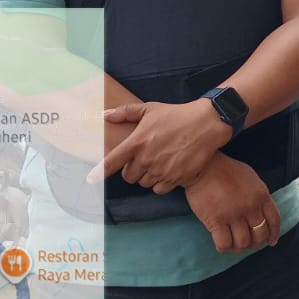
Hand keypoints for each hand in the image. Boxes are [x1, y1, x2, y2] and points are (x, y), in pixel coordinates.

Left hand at [95, 100, 229, 192]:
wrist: (207, 123)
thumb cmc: (177, 115)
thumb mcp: (151, 109)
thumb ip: (126, 113)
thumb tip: (104, 115)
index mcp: (137, 142)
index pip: (112, 161)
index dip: (99, 172)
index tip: (91, 179)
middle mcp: (146, 158)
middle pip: (129, 177)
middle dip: (133, 170)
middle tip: (144, 160)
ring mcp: (161, 170)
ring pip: (144, 183)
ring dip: (148, 177)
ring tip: (159, 163)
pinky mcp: (175, 178)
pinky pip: (159, 189)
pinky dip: (162, 183)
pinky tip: (169, 171)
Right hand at [184, 154, 280, 253]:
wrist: (203, 166)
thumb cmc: (225, 170)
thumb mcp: (250, 178)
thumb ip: (258, 195)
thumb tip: (260, 212)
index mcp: (261, 194)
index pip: (274, 220)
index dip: (274, 233)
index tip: (271, 241)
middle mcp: (250, 206)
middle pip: (260, 235)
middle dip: (256, 243)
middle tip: (248, 244)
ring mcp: (233, 214)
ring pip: (243, 242)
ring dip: (239, 248)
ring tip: (234, 245)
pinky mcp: (216, 220)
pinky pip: (224, 243)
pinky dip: (224, 248)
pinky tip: (222, 245)